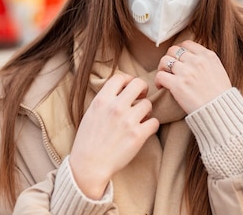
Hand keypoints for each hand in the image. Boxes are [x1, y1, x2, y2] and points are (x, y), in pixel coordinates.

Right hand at [69, 73, 158, 199]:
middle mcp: (115, 107)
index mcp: (102, 100)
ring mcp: (128, 121)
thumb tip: (120, 89)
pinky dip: (152, 125)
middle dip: (142, 89)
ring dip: (146, 110)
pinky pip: (155, 122)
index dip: (128, 80)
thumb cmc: (88, 140)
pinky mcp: (138, 136)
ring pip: (148, 104)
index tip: (129, 87)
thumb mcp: (91, 113)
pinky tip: (144, 129)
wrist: (89, 165)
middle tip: (141, 97)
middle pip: (139, 84)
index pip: (120, 77)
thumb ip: (105, 100)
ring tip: (140, 118)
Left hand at [155, 40, 231, 113]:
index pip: (186, 44)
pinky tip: (161, 86)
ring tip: (164, 77)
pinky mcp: (177, 85)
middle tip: (168, 69)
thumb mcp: (219, 70)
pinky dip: (158, 80)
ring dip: (162, 68)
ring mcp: (186, 72)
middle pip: (173, 50)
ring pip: (164, 61)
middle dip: (169, 58)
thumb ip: (206, 62)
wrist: (221, 110)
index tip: (177, 59)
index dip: (179, 51)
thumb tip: (194, 59)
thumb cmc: (221, 95)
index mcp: (207, 56)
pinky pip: (160, 75)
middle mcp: (196, 61)